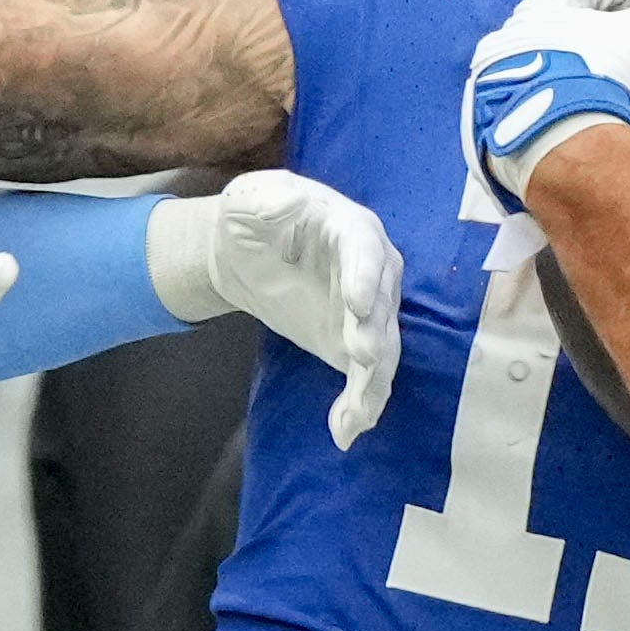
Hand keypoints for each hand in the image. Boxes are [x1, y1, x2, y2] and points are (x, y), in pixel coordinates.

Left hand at [148, 168, 402, 445]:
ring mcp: (367, 312)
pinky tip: (345, 433)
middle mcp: (373, 271)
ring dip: (372, 383)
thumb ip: (265, 201)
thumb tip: (278, 206)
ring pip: (382, 350)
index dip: (362, 276)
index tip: (355, 304)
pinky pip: (364, 378)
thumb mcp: (253, 197)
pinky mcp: (351, 345)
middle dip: (374, 333)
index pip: (363, 250)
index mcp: (351, 228)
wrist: (247, 252)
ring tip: (357, 416)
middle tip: (363, 359)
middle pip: (381, 305)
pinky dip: (358, 406)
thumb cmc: (256, 216)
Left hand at [464, 0, 629, 210]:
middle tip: (600, 43)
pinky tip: (557, 132)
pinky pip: (516, 122)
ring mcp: (493, 90)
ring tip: (578, 89)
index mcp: (545, 11)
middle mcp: (510, 44)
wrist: (549, 138)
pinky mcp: (487, 134)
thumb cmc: (601, 74)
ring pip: (525, 75)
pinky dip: (537, 121)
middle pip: (543, 29)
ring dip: (550, 76)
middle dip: (571, 32)